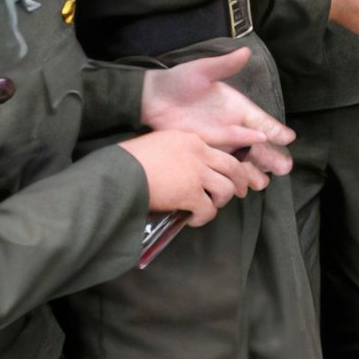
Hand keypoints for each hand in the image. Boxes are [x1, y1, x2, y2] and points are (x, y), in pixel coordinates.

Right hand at [119, 129, 256, 226]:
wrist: (117, 173)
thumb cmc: (127, 160)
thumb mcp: (156, 144)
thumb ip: (175, 152)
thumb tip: (180, 168)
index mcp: (190, 138)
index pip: (221, 146)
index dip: (230, 162)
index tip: (234, 171)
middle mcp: (198, 153)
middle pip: (233, 166)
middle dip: (240, 181)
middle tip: (240, 192)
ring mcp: (196, 173)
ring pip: (226, 189)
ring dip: (220, 201)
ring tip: (209, 207)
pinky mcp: (190, 193)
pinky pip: (208, 209)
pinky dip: (204, 217)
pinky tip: (193, 219)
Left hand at [141, 47, 294, 179]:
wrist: (152, 99)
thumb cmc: (179, 81)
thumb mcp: (202, 70)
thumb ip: (224, 65)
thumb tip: (245, 51)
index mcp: (238, 107)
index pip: (261, 120)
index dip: (275, 129)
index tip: (288, 138)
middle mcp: (234, 126)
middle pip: (258, 145)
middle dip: (272, 156)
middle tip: (285, 167)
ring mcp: (221, 142)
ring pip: (244, 159)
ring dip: (254, 171)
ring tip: (262, 184)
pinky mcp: (207, 152)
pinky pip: (225, 166)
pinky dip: (234, 176)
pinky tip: (241, 187)